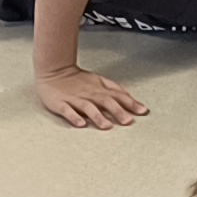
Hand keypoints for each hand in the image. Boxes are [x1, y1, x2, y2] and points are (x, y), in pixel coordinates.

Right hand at [35, 64, 150, 129]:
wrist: (53, 70)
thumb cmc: (77, 79)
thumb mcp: (98, 80)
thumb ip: (113, 88)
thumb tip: (129, 96)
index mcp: (99, 89)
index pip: (118, 96)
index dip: (131, 103)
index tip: (143, 111)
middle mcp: (89, 94)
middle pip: (105, 102)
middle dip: (117, 111)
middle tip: (128, 121)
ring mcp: (74, 99)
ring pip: (88, 108)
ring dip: (98, 117)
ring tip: (107, 126)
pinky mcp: (60, 103)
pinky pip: (67, 111)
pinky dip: (74, 117)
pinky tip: (80, 124)